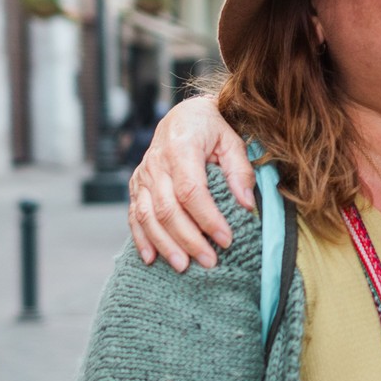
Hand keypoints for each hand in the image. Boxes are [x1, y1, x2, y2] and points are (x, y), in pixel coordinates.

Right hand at [128, 95, 254, 270]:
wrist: (184, 115)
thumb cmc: (212, 128)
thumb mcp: (232, 140)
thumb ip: (240, 170)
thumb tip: (246, 204)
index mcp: (181, 147)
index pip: (191, 190)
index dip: (208, 218)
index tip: (226, 239)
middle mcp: (156, 162)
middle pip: (167, 208)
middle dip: (188, 239)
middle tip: (210, 261)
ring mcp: (143, 176)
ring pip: (147, 216)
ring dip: (165, 244)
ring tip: (184, 266)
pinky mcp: (136, 186)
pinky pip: (134, 215)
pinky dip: (141, 239)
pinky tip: (151, 259)